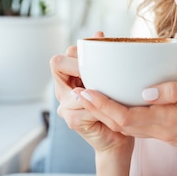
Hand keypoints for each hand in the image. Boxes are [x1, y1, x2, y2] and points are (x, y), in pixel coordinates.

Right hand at [49, 31, 132, 153]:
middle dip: (79, 64)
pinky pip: (84, 101)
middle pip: (59, 63)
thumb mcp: (108, 80)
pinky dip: (98, 100)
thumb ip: (100, 60)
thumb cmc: (116, 108)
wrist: (117, 140)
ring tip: (107, 88)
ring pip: (72, 82)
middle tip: (98, 71)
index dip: (74, 54)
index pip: (60, 58)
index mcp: (68, 81)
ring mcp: (65, 107)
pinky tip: (109, 102)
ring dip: (91, 84)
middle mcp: (62, 93)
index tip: (95, 55)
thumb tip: (99, 35)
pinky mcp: (73, 119)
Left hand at [73, 78, 176, 147]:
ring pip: (128, 126)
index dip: (103, 105)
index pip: (126, 116)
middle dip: (98, 109)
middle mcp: (162, 130)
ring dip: (107, 113)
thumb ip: (172, 90)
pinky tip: (117, 103)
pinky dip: (123, 115)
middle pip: (121, 124)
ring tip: (91, 96)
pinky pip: (139, 125)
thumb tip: (145, 90)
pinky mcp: (168, 130)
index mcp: (168, 121)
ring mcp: (165, 132)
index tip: (86, 91)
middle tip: (79, 92)